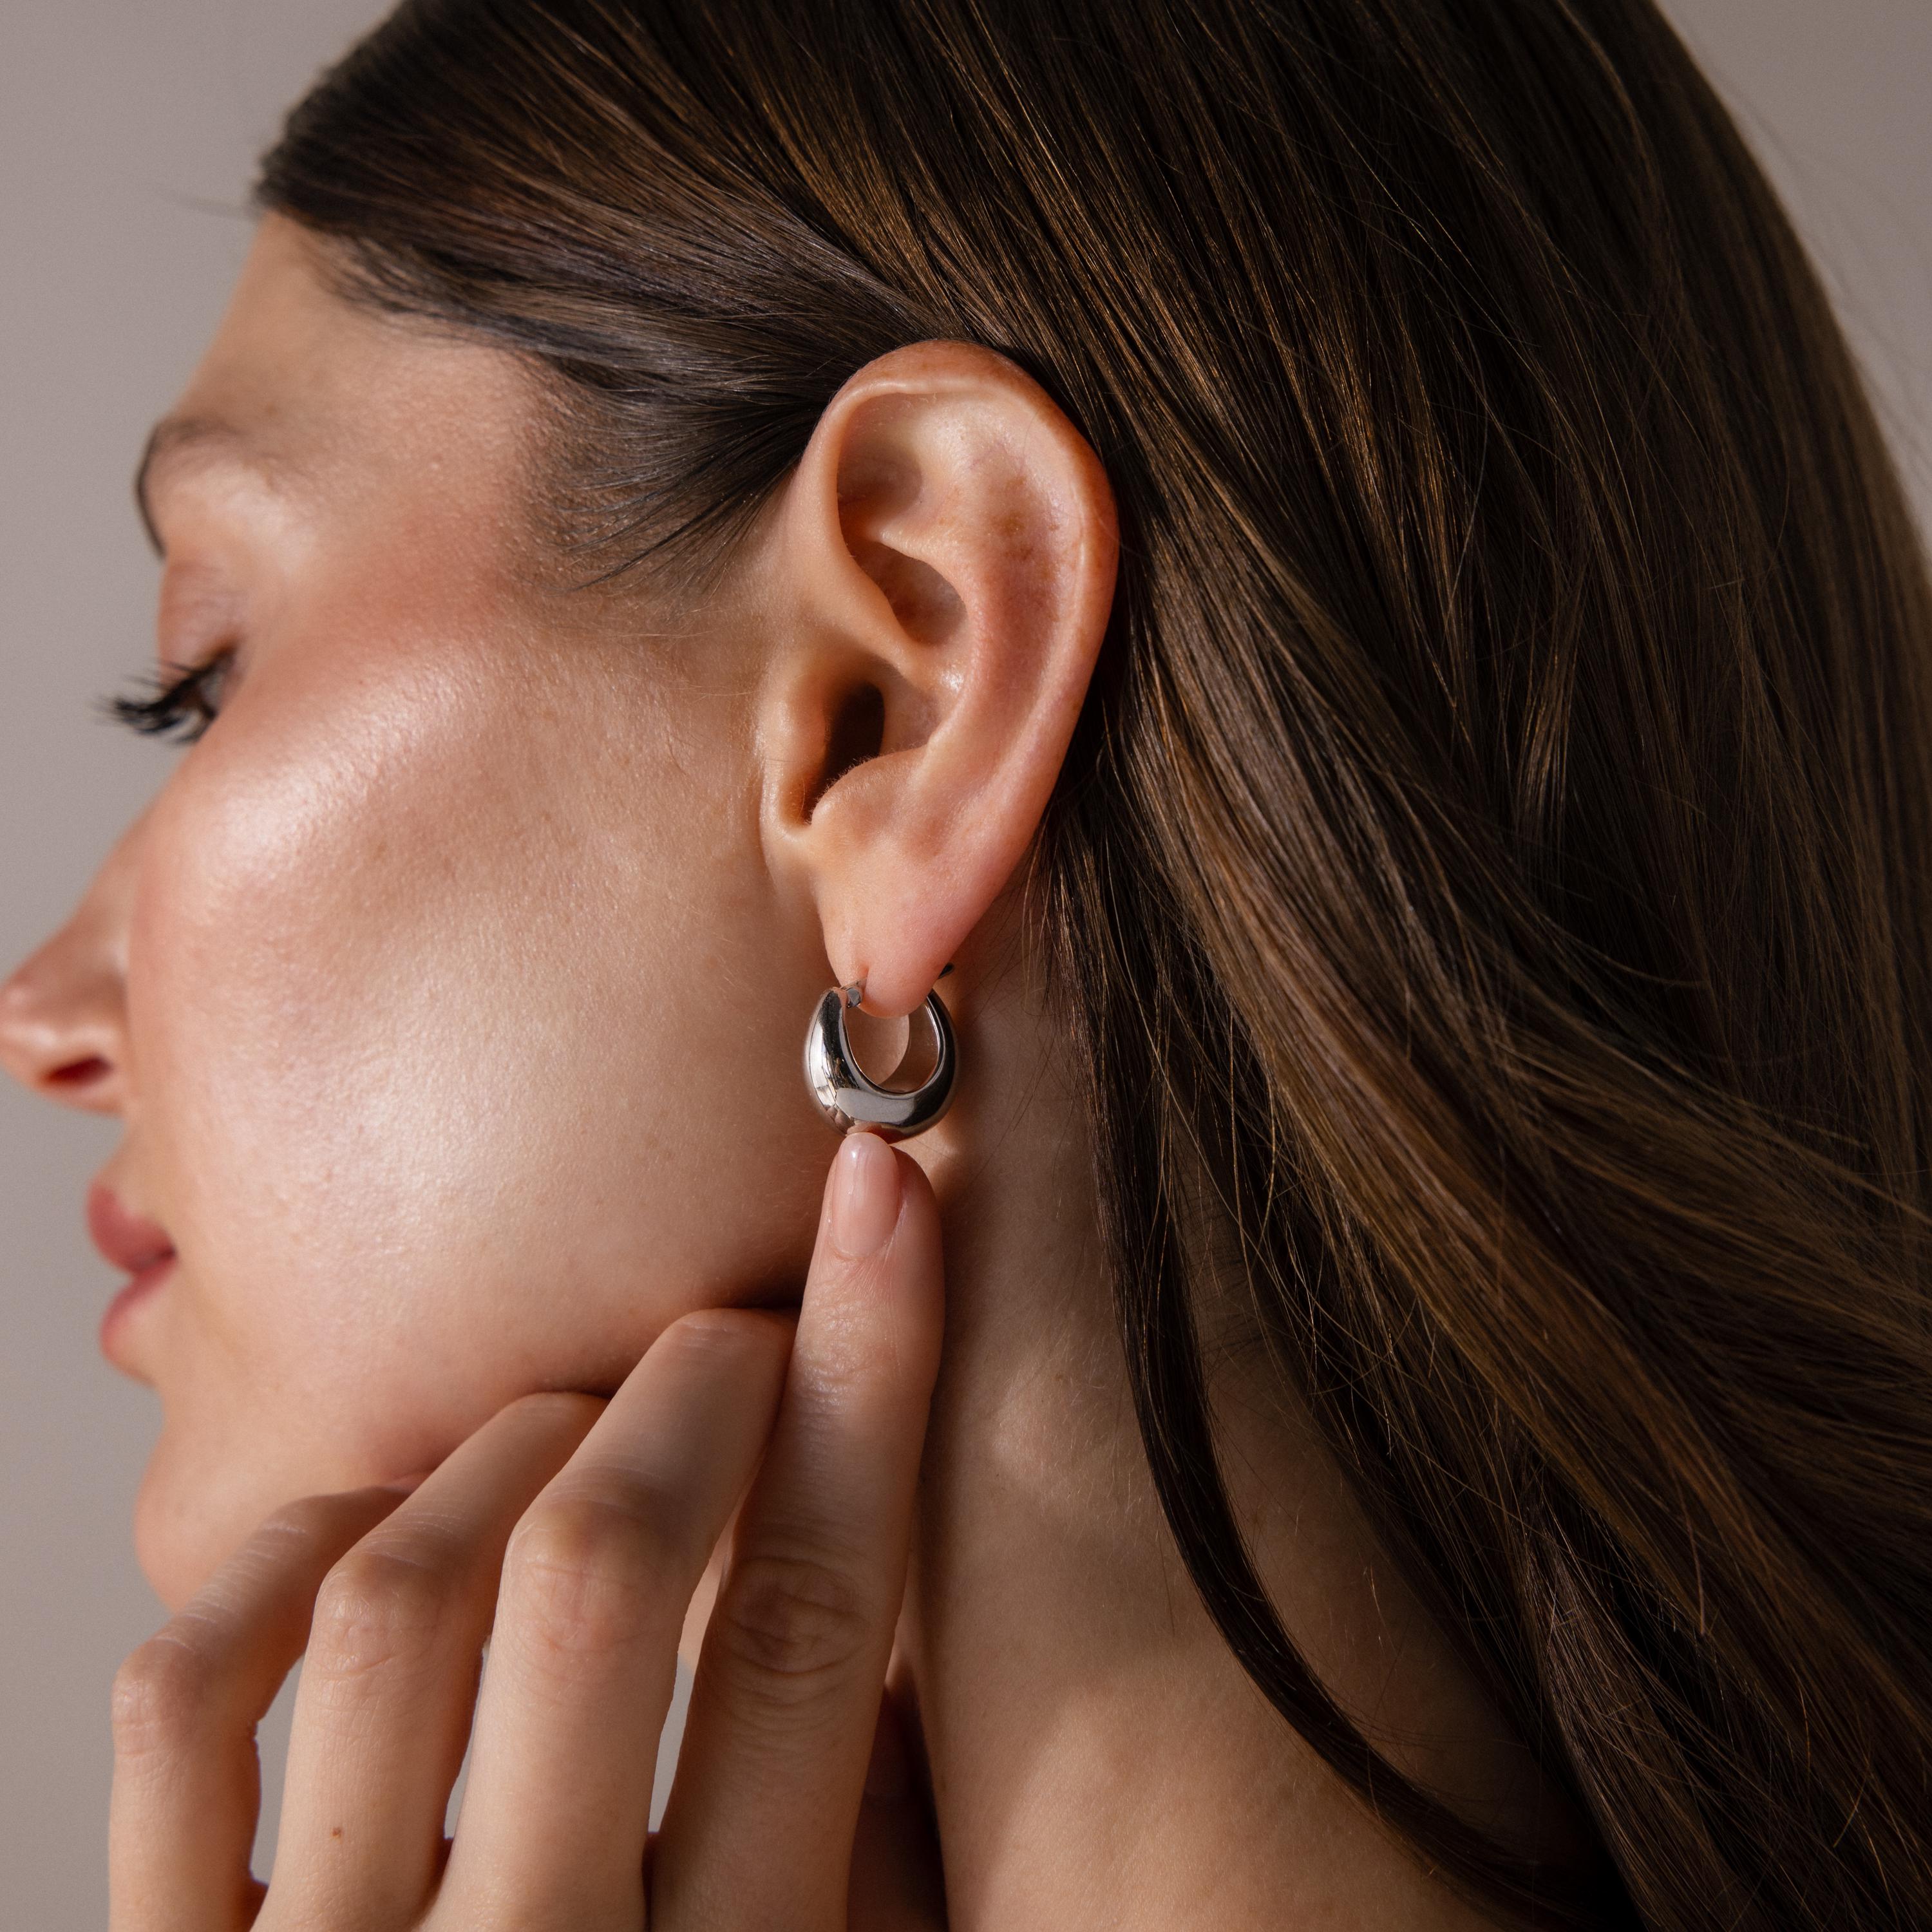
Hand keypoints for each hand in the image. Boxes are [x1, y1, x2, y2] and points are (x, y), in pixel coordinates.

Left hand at [107, 1131, 947, 1929]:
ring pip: (404, 1593)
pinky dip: (278, 1557)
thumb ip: (861, 1863)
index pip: (823, 1629)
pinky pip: (186, 1699)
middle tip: (729, 1329)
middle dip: (694, 1389)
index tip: (890, 1199)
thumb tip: (872, 1597)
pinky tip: (366, 1526)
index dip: (872, 1386)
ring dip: (510, 1448)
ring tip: (568, 1427)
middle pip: (610, 1578)